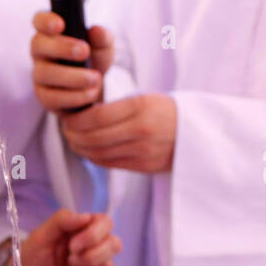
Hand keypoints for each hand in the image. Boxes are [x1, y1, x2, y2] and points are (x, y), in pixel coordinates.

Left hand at [9, 210, 121, 265]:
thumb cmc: (31, 257)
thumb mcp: (40, 236)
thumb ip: (62, 221)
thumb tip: (87, 217)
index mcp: (82, 229)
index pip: (106, 222)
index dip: (94, 234)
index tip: (72, 245)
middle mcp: (93, 247)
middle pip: (115, 244)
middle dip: (92, 255)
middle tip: (69, 259)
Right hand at [31, 13, 112, 111]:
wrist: (92, 87)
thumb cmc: (93, 59)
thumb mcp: (103, 47)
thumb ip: (102, 37)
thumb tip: (97, 31)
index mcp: (51, 32)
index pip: (39, 20)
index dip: (46, 21)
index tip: (61, 24)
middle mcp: (40, 52)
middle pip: (38, 45)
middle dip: (61, 48)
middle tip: (85, 51)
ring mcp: (38, 74)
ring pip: (45, 73)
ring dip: (71, 76)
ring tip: (95, 78)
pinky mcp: (43, 96)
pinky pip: (51, 97)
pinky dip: (73, 96)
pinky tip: (89, 93)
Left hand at [60, 93, 175, 172]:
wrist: (200, 133)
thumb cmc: (167, 111)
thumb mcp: (145, 98)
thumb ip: (116, 107)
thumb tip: (81, 115)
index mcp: (140, 107)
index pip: (95, 117)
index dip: (74, 119)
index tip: (67, 115)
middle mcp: (140, 131)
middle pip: (92, 138)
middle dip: (72, 134)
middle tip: (66, 127)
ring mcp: (141, 152)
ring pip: (96, 153)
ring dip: (79, 147)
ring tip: (74, 138)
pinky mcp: (142, 167)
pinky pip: (107, 163)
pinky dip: (92, 157)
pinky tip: (88, 149)